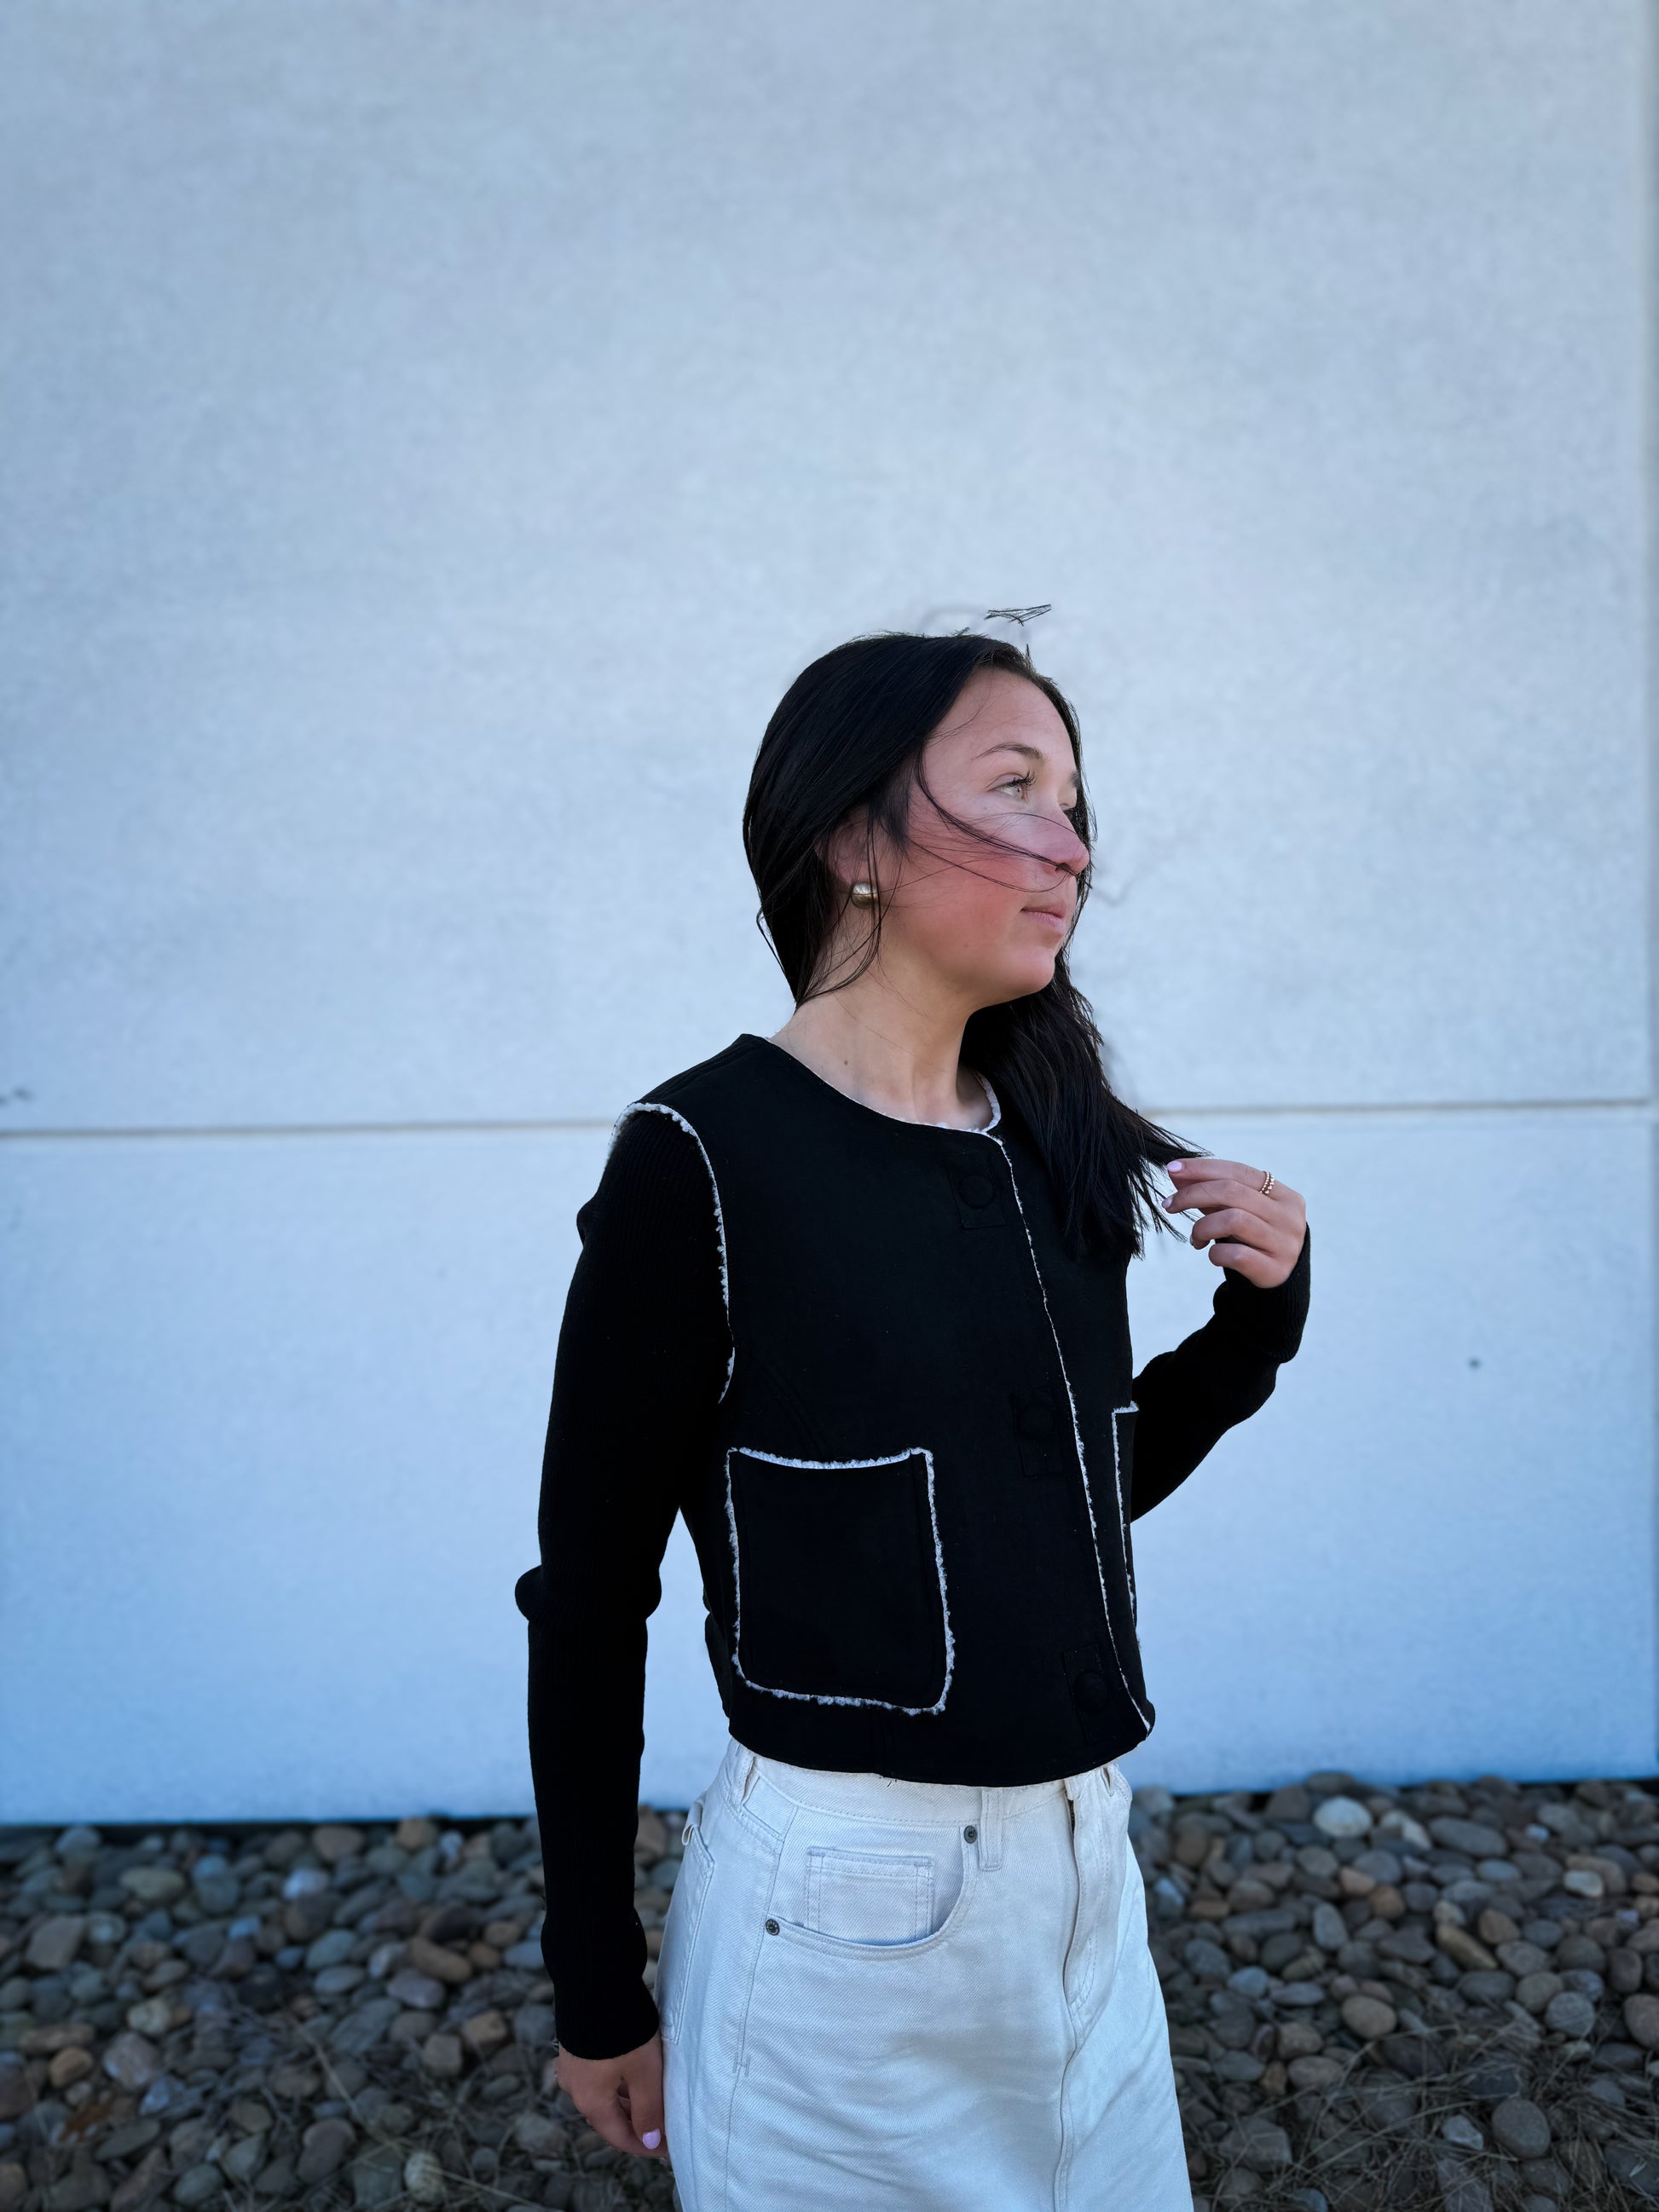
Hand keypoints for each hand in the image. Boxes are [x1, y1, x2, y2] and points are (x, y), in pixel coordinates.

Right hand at [556, 2032, 666, 2158]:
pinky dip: (618, 2082)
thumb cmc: (623, 2031)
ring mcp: (572, 2066)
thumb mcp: (644, 2073)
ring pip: (603, 2095)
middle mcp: (575, 2089)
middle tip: (664, 2123)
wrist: (594, 1982)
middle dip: (637, 2123)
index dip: (645, 2146)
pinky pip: (598, 2075)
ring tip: (653, 2098)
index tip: (668, 2148)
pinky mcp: (575, 2046)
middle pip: (609, 2117)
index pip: (619, 2137)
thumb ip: (648, 2111)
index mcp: (590, 2101)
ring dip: (627, 2101)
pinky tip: (634, 2072)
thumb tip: (649, 2142)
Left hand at [1163, 1157, 1305, 1288]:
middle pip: (1232, 1192)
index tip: (1172, 1168)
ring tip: (1195, 1238)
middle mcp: (1289, 1216)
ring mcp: (1285, 1243)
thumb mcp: (1234, 1210)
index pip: (1239, 1171)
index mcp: (1283, 1194)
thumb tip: (1175, 1171)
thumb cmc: (1252, 1237)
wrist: (1278, 1277)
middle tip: (1169, 1204)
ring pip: (1233, 1220)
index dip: (1202, 1167)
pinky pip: (1235, 1255)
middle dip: (1192, 1194)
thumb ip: (1210, 1190)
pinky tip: (1212, 1254)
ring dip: (1202, 1227)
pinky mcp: (1275, 1269)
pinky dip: (1214, 1253)